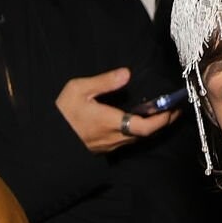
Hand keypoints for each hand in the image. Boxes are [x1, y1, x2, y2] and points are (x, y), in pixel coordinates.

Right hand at [55, 67, 176, 153]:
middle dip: (162, 122)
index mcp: (110, 122)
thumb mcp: (78, 90)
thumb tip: (126, 74)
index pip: (145, 126)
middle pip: (146, 134)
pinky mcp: (104, 148)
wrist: (46, 138)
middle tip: (174, 109)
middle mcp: (113, 137)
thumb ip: (104, 82)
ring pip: (138, 138)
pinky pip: (128, 140)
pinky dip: (139, 131)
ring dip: (152, 127)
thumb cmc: (61, 113)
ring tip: (161, 113)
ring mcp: (109, 145)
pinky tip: (139, 121)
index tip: (173, 108)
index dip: (162, 119)